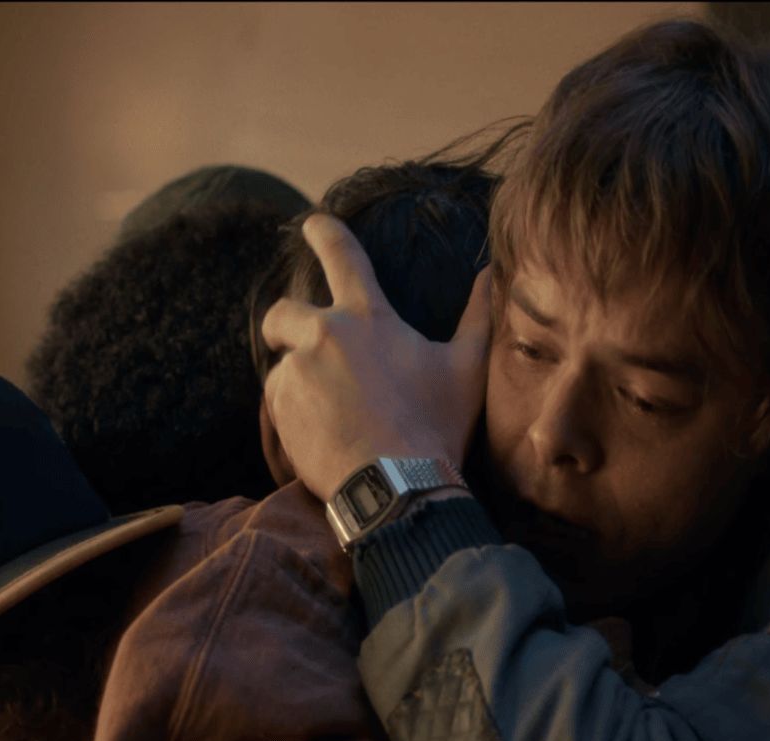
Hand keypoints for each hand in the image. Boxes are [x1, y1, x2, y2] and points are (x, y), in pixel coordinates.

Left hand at [260, 214, 493, 501]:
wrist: (396, 487)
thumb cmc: (435, 426)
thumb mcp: (467, 369)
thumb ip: (478, 316)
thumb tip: (491, 272)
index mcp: (368, 317)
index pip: (343, 256)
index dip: (325, 233)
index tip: (312, 224)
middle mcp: (324, 335)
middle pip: (284, 312)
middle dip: (285, 324)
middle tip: (298, 345)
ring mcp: (296, 372)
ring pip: (284, 365)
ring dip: (300, 380)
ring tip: (333, 414)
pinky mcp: (280, 408)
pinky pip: (278, 402)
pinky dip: (294, 413)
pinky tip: (322, 436)